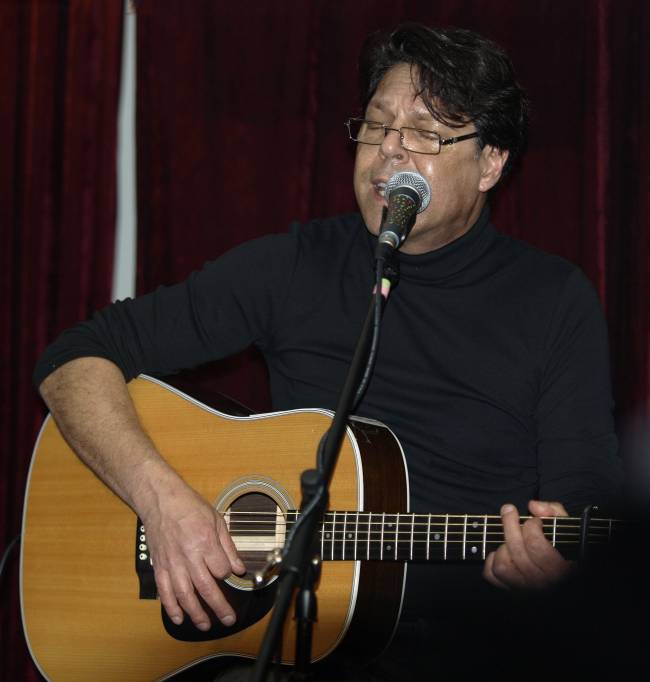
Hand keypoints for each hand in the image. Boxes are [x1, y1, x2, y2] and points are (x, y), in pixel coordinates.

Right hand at [140, 484, 245, 630]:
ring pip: (185, 595)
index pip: (221, 569)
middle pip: (206, 588)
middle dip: (218, 606)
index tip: (229, 573)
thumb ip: (228, 547)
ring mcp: (172, 563)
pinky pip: (164, 591)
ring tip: (205, 625)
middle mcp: (189, 556)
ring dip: (196, 613)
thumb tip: (239, 569)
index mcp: (205, 542)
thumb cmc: (190, 507)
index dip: (228, 574)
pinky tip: (179, 617)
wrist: (161, 501)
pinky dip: (171, 607)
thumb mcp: (216, 521)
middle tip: (228, 619)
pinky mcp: (159, 566)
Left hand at [483, 500, 572, 590]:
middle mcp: (541, 583)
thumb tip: (532, 506)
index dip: (532, 526)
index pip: (536, 545)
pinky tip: (501, 551)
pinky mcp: (510, 589)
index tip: (535, 521)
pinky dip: (491, 561)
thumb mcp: (565, 526)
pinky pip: (491, 575)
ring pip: (502, 565)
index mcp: (560, 570)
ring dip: (503, 547)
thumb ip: (553, 512)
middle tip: (510, 512)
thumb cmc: (563, 547)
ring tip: (509, 538)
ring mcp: (524, 588)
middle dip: (510, 525)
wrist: (562, 575)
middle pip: (516, 550)